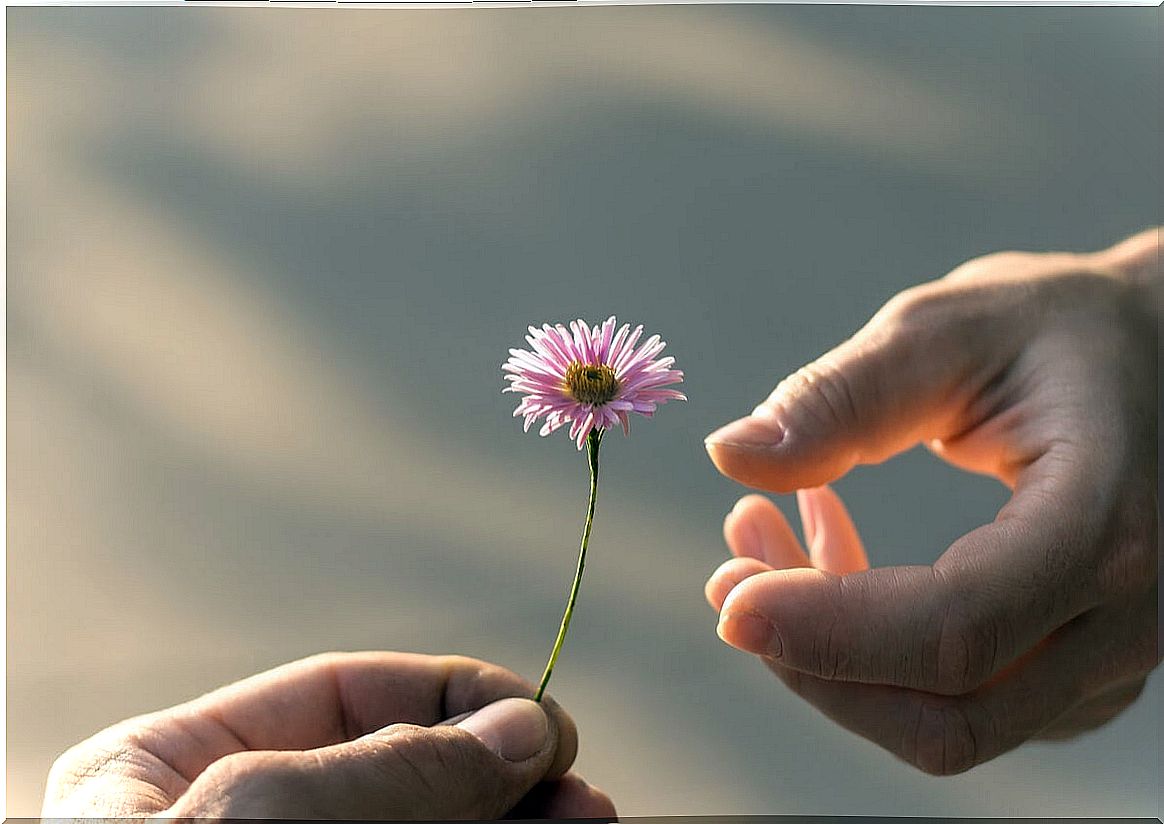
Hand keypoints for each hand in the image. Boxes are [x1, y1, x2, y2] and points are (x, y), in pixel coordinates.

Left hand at [42, 651, 615, 818]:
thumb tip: (523, 726)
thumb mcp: (265, 814)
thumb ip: (396, 765)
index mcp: (175, 768)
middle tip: (578, 785)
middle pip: (400, 772)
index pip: (341, 696)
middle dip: (498, 771)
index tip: (539, 717)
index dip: (450, 694)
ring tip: (590, 822)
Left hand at [703, 229, 1159, 774]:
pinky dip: (872, 653)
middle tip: (730, 565)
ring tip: (764, 534)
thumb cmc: (1058, 330)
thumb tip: (730, 455)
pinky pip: (962, 701)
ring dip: (830, 654)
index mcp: (1103, 522)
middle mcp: (1128, 616)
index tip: (726, 595)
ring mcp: (1112, 658)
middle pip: (946, 712)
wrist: (1157, 355)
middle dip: (811, 657)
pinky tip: (832, 557)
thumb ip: (841, 395)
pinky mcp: (1080, 667)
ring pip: (946, 724)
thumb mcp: (947, 330)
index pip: (955, 628)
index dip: (825, 630)